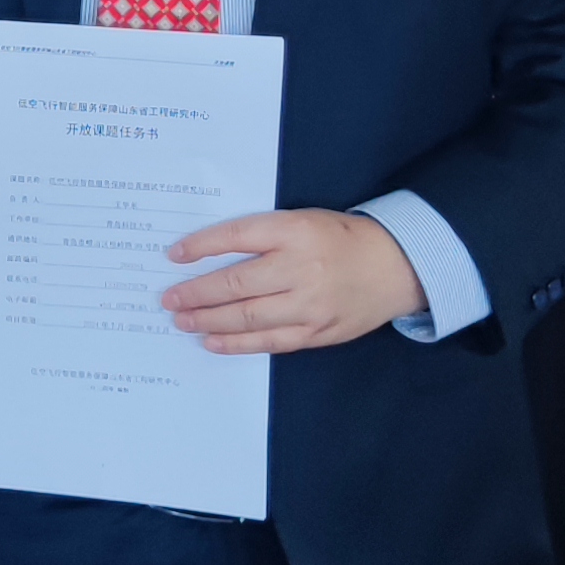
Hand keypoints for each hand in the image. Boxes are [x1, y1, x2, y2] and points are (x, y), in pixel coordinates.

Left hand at [160, 210, 424, 354]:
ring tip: (181, 320)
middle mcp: (300, 268)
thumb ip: (264, 236)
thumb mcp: (303, 221)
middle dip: (196, 293)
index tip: (174, 255)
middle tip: (168, 299)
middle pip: (236, 283)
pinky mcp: (317, 332)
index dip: (202, 246)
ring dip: (209, 320)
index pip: (237, 236)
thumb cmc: (340, 239)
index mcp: (295, 232)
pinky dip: (237, 343)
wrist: (395, 266)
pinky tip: (213, 342)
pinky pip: (270, 341)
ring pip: (248, 317)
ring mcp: (309, 305)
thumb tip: (211, 254)